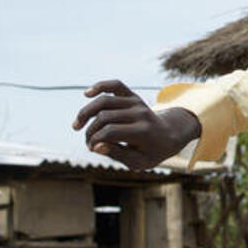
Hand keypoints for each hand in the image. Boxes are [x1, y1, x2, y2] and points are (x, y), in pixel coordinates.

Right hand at [72, 79, 201, 169]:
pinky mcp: (133, 96)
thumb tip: (95, 146)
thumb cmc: (152, 152)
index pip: (110, 132)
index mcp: (143, 131)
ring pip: (104, 101)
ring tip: (77, 126)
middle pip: (104, 117)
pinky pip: (115, 85)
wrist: (170, 135)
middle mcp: (140, 113)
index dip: (95, 141)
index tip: (92, 149)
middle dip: (90, 132)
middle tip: (88, 144)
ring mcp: (137, 102)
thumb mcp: (138, 162)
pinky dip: (100, 86)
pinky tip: (87, 94)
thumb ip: (117, 154)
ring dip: (86, 113)